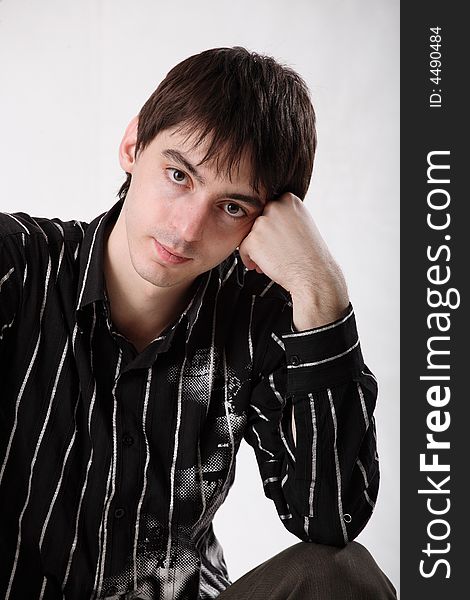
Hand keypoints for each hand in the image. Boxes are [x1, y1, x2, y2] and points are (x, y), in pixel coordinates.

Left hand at [238, 193, 349, 328]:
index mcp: (289, 200)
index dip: (273, 227)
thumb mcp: (303, 225)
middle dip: (263, 238)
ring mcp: (263, 222)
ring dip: (257, 249)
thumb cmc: (311, 255)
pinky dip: (248, 258)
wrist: (313, 274)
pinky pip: (243, 248)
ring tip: (269, 261)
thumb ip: (286, 218)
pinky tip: (260, 266)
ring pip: (251, 235)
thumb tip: (268, 222)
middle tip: (273, 252)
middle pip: (260, 221)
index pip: (271, 210)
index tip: (277, 239)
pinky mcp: (253, 239)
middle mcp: (275, 207)